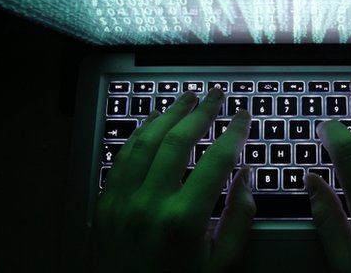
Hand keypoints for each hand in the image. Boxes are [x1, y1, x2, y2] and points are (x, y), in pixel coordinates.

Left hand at [92, 89, 254, 272]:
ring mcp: (121, 202)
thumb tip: (246, 175)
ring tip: (186, 98)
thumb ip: (240, 218)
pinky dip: (138, 134)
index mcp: (183, 220)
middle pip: (178, 141)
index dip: (234, 133)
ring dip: (168, 115)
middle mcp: (149, 203)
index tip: (243, 116)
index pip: (216, 160)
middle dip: (201, 112)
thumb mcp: (222, 264)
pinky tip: (151, 120)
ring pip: (145, 142)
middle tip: (216, 94)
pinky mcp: (104, 204)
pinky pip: (121, 157)